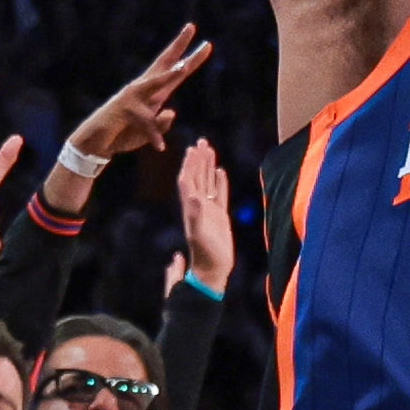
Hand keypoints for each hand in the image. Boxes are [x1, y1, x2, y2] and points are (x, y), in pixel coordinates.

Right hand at [64, 23, 211, 179]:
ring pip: (154, 84)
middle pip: (165, 64)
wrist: (98, 142)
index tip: (207, 45)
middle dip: (178, 46)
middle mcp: (145, 89)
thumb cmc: (125, 134)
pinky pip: (145, 121)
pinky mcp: (125, 111)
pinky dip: (153, 135)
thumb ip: (162, 124)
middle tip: (191, 26)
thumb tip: (171, 112)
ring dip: (168, 76)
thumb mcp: (151, 132)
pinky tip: (159, 146)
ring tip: (182, 68)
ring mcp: (134, 98)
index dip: (191, 59)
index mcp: (155, 93)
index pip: (176, 72)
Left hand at [176, 138, 236, 294]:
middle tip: (201, 141)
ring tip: (209, 149)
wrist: (213, 269)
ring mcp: (209, 210)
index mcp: (191, 207)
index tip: (192, 149)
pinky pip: (220, 194)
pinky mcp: (220, 216)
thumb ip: (196, 216)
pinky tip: (220, 171)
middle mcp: (198, 206)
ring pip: (208, 182)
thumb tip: (194, 196)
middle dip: (198, 159)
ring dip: (208, 166)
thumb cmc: (205, 254)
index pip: (189, 181)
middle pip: (197, 177)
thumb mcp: (199, 235)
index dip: (190, 165)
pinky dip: (220, 182)